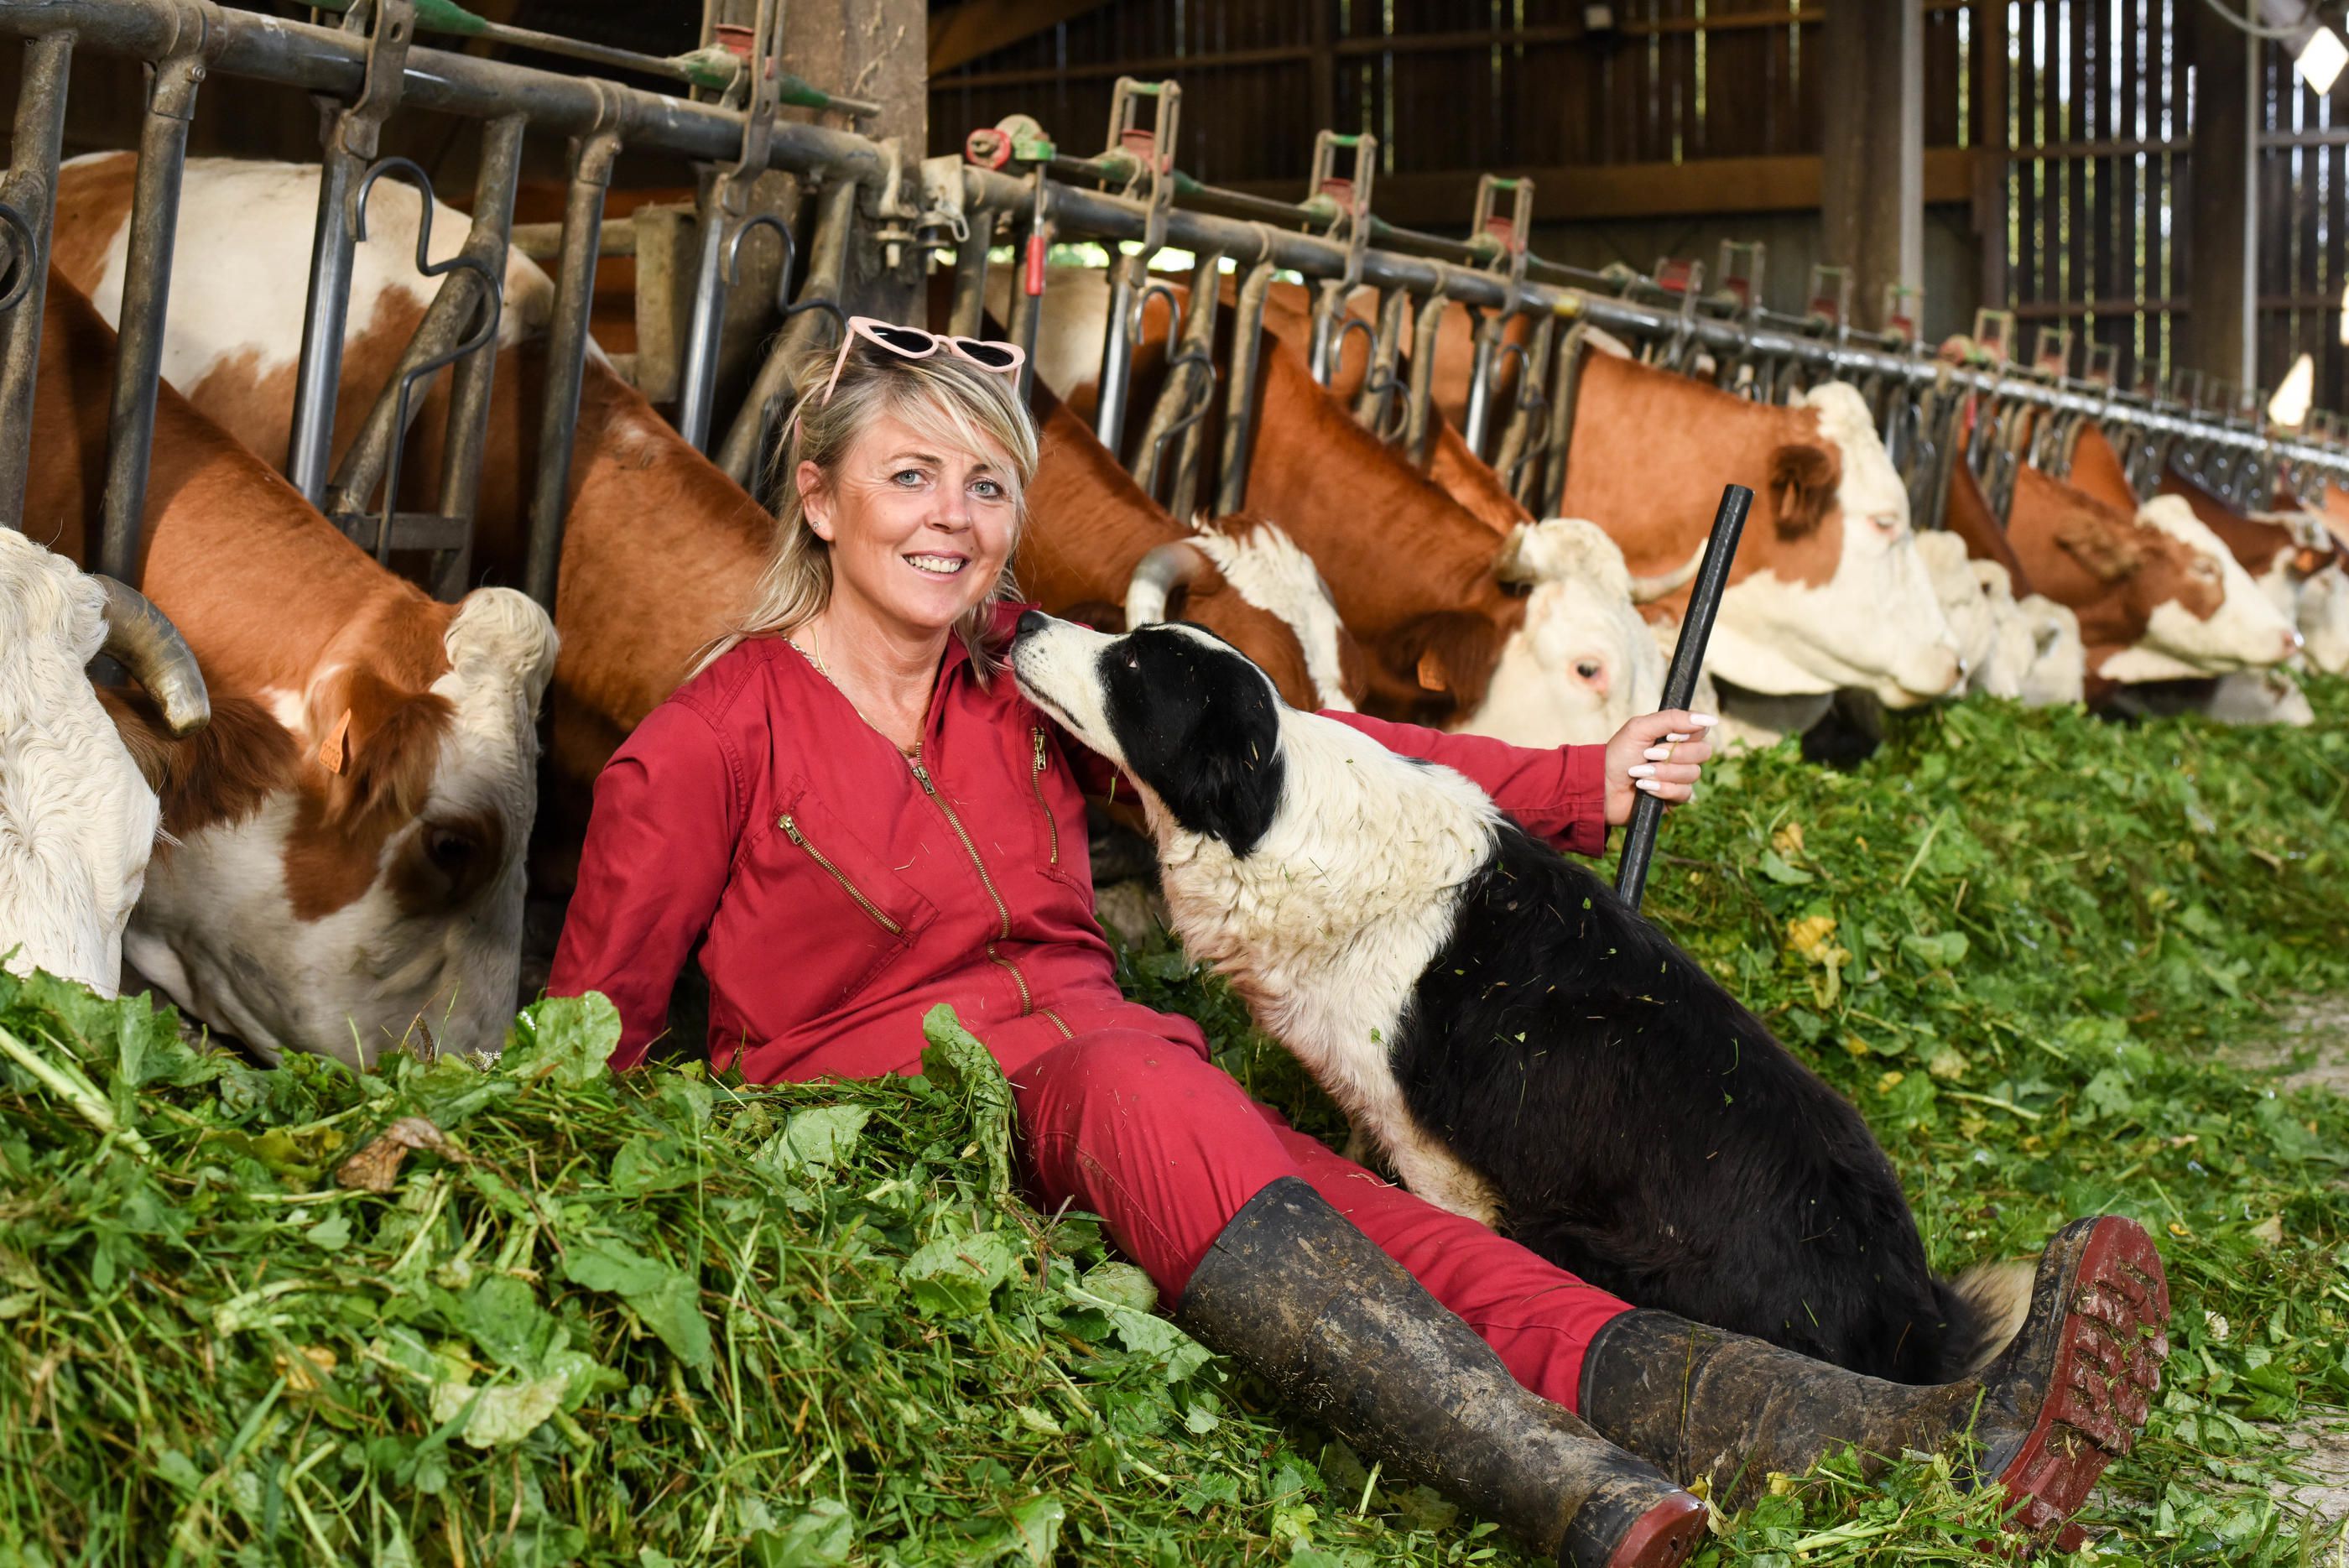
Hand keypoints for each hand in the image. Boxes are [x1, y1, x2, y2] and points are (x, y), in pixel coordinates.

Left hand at [1603, 710, 1717, 825]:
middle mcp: (1680, 756)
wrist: (1600, 786)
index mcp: (1674, 736)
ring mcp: (1678, 778)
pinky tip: (1644, 787)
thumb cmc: (1617, 755)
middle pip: (1703, 752)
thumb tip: (1710, 720)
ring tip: (1640, 773)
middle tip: (1648, 754)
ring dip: (1663, 772)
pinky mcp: (1673, 798)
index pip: (1701, 731)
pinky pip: (1684, 793)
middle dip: (1673, 754)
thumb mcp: (1640, 728)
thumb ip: (1672, 719)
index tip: (1667, 736)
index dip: (1688, 734)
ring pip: (1693, 774)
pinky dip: (1662, 789)